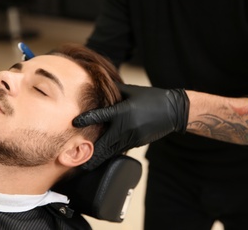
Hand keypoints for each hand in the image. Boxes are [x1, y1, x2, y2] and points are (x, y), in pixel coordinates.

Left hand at [72, 83, 189, 169]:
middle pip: (104, 143)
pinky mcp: (137, 142)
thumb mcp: (132, 90)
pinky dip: (112, 154)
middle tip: (80, 163)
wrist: (173, 111)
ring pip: (112, 150)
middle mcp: (126, 126)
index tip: (74, 123)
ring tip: (88, 166)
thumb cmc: (152, 98)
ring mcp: (132, 137)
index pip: (101, 115)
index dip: (86, 119)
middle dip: (92, 154)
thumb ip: (114, 89)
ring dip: (100, 158)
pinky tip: (103, 160)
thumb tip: (99, 82)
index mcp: (123, 111)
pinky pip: (121, 149)